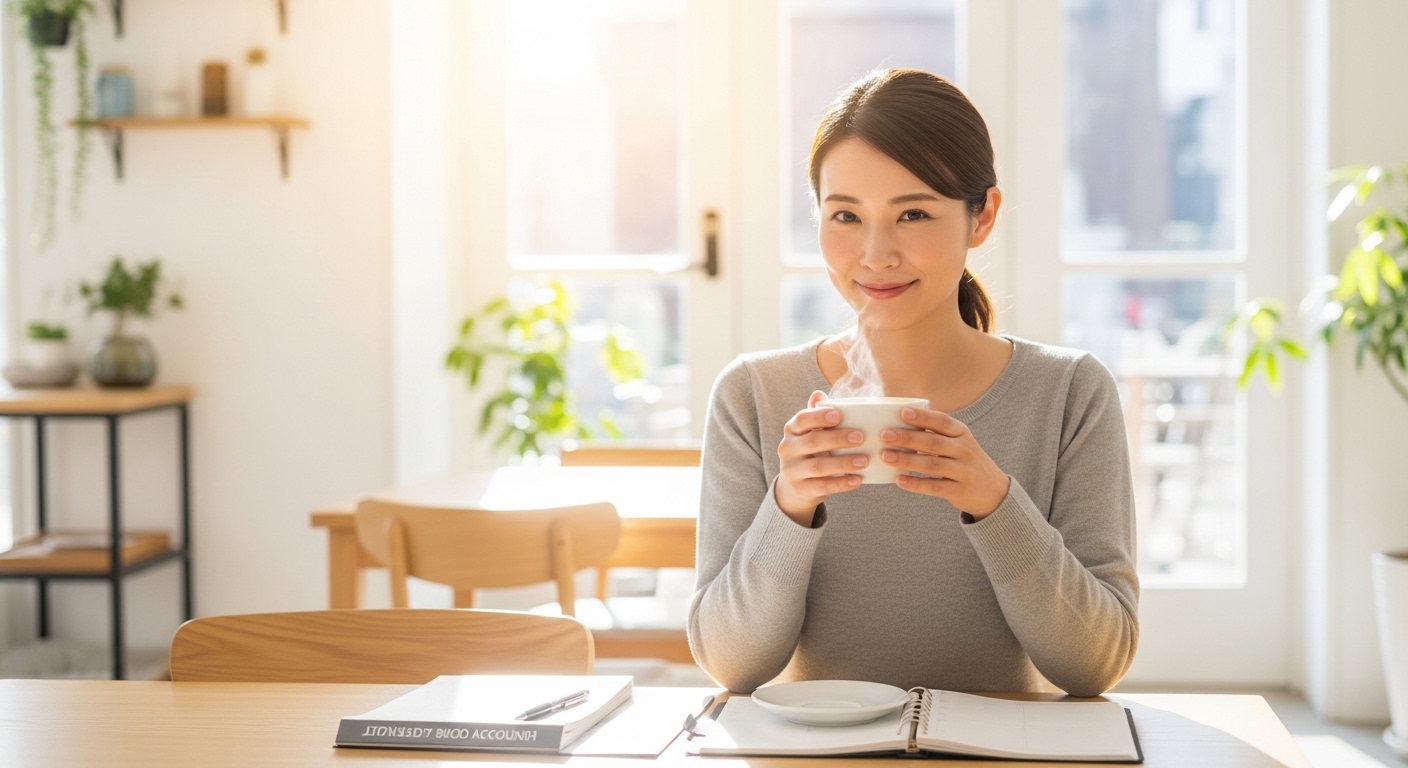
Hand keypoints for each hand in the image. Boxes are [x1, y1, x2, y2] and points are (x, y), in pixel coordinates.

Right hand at [774, 391, 866, 524]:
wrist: (794, 487)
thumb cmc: (808, 452)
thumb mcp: (808, 433)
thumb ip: (815, 415)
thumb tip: (819, 394)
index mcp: (791, 431)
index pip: (802, 420)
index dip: (819, 417)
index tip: (839, 415)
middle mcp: (787, 449)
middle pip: (813, 442)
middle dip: (837, 439)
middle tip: (860, 437)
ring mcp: (792, 471)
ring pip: (818, 466)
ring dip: (843, 463)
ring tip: (864, 460)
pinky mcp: (801, 489)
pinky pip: (823, 487)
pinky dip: (841, 483)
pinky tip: (857, 480)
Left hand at [880, 408, 1010, 517]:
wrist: (994, 492)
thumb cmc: (966, 462)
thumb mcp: (960, 444)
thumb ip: (937, 436)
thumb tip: (899, 428)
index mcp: (962, 434)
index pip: (942, 421)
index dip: (923, 416)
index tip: (902, 412)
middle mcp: (964, 450)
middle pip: (933, 442)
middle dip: (907, 438)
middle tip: (884, 435)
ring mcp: (963, 471)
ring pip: (931, 464)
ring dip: (906, 460)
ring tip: (886, 456)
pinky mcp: (959, 491)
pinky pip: (934, 486)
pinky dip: (915, 483)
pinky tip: (899, 480)